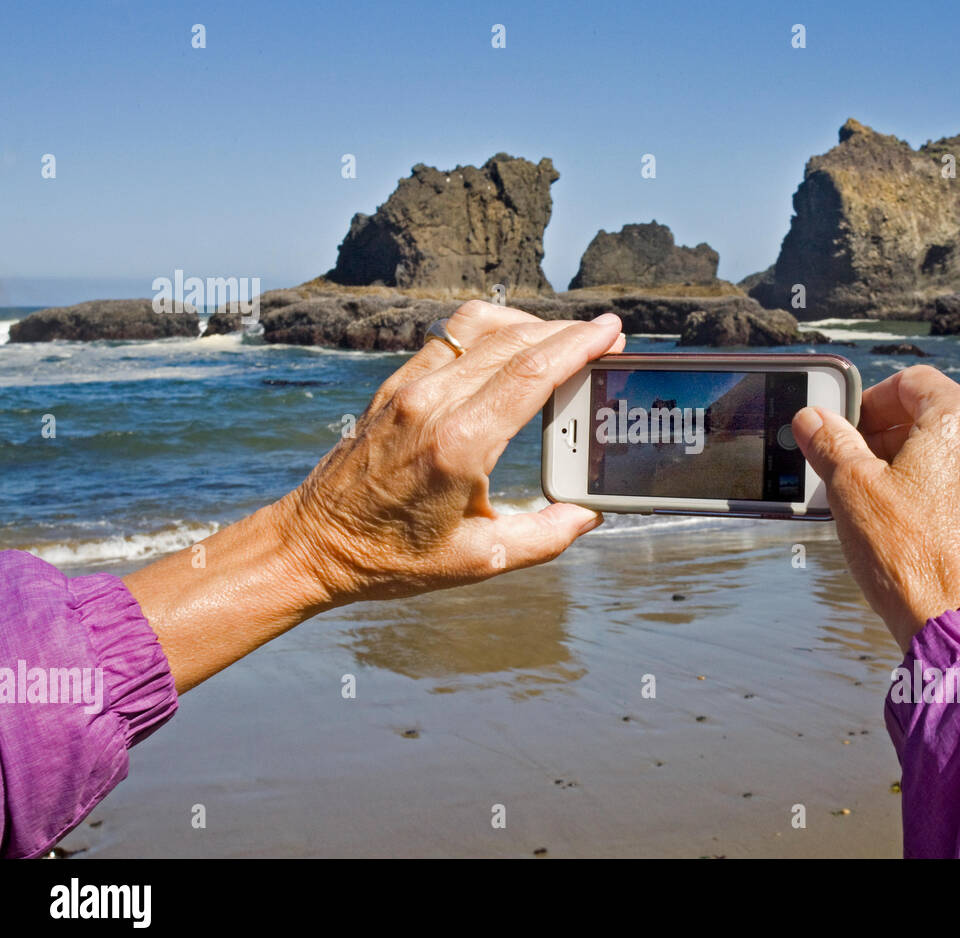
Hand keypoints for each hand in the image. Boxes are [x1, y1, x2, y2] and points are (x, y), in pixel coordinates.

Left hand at [280, 300, 624, 604]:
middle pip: (514, 341)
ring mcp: (408, 388)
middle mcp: (432, 403)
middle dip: (567, 332)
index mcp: (459, 444)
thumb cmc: (393, 558)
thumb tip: (588, 514)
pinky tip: (512, 348)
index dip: (578, 345)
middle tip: (605, 337)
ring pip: (480, 327)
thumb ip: (545, 536)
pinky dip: (491, 331)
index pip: (530, 372)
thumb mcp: (481, 559)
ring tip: (562, 340)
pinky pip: (450, 335)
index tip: (612, 332)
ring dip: (529, 323)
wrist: (315, 545)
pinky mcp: (394, 386)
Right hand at [792, 365, 959, 651]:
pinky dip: (951, 500)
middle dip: (893, 437)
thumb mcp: (852, 492)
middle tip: (857, 466)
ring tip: (886, 505)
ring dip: (922, 469)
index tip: (847, 428)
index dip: (870, 400)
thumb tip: (813, 419)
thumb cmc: (913, 561)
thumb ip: (831, 444)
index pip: (911, 383)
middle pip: (939, 419)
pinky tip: (922, 532)